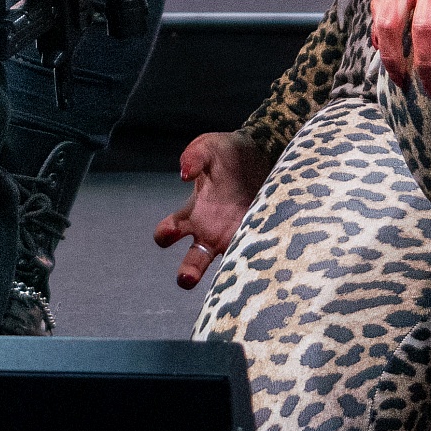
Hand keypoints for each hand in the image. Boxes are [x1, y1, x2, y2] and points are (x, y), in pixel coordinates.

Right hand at [152, 129, 271, 288]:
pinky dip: (254, 263)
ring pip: (224, 269)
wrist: (264, 153)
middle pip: (192, 263)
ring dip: (223, 278)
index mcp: (191, 212)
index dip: (165, 235)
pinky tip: (259, 263)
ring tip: (227, 283)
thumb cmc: (228, 152)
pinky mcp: (259, 237)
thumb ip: (194, 156)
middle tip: (187, 278)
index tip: (173, 229)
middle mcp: (209, 232)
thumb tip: (184, 174)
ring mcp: (234, 237)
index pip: (166, 233)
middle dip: (188, 272)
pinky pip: (254, 257)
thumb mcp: (208, 147)